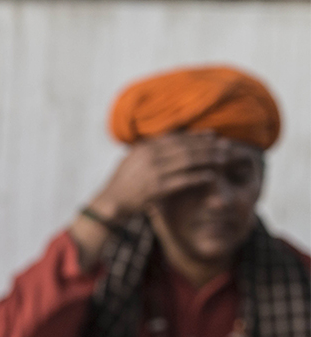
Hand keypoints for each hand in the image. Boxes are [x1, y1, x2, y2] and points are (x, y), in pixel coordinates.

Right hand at [89, 132, 233, 221]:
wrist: (111, 201)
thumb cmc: (124, 182)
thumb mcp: (133, 159)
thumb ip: (150, 150)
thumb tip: (169, 140)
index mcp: (144, 147)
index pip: (176, 137)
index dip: (196, 136)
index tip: (212, 135)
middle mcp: (149, 156)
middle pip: (185, 147)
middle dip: (207, 145)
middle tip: (225, 145)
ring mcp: (153, 171)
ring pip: (187, 161)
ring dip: (207, 158)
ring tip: (223, 159)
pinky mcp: (157, 188)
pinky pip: (183, 180)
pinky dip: (199, 177)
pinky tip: (211, 176)